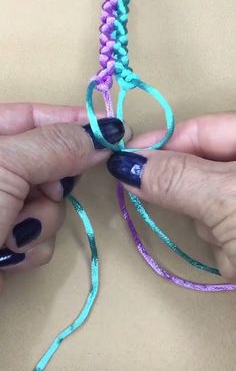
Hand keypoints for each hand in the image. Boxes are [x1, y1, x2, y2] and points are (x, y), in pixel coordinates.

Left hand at [0, 103, 128, 290]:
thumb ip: (55, 145)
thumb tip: (102, 136)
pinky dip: (32, 247)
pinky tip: (8, 254)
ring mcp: (3, 205)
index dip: (75, 122)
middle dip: (54, 183)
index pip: (35, 116)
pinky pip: (43, 235)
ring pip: (52, 204)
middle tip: (48, 191)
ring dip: (41, 221)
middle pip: (50, 162)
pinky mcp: (8, 238)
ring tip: (12, 232)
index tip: (114, 130)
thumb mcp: (4, 166)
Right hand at [107, 112, 235, 278]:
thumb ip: (177, 176)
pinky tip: (235, 255)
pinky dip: (220, 242)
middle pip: (201, 164)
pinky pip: (219, 224)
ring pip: (208, 198)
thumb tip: (125, 162)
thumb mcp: (226, 198)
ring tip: (229, 241)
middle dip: (188, 191)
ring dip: (208, 222)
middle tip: (172, 205)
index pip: (201, 127)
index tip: (123, 159)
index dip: (161, 141)